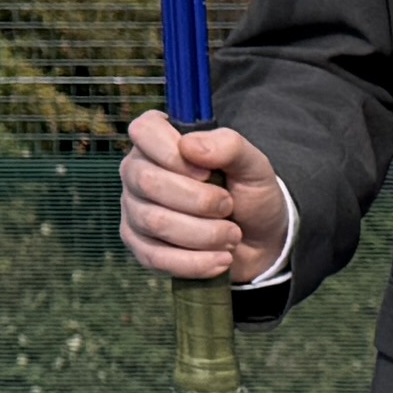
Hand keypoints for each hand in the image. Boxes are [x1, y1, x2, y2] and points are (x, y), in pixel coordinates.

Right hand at [118, 111, 288, 284]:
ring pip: (155, 222)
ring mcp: (134, 210)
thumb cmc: (248, 194)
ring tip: (232, 235)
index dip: (174, 153)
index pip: (144, 131)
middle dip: (200, 200)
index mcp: (159, 141)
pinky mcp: (140, 246)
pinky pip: (156, 257)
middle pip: (149, 182)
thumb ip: (229, 146)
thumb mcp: (253, 164)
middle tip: (229, 206)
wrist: (258, 241)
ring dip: (204, 233)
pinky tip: (220, 260)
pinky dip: (195, 262)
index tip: (208, 172)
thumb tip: (189, 145)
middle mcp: (138, 172)